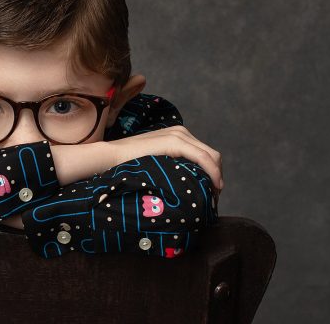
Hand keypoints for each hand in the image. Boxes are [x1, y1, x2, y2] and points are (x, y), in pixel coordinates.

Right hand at [108, 125, 222, 193]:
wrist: (112, 156)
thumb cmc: (130, 164)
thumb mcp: (157, 163)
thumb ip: (171, 167)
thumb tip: (186, 185)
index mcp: (177, 136)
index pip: (205, 154)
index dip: (212, 173)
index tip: (211, 192)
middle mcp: (181, 132)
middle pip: (212, 155)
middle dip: (217, 175)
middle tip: (215, 197)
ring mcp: (179, 135)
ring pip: (211, 156)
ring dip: (216, 175)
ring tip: (213, 195)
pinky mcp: (176, 142)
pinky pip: (203, 158)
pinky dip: (212, 171)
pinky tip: (213, 185)